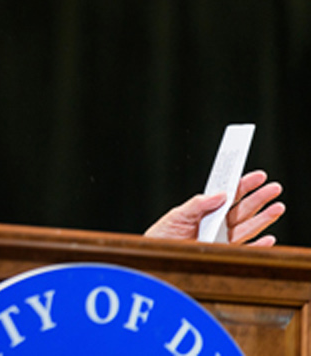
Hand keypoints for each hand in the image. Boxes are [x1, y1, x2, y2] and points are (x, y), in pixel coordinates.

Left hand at [144, 170, 284, 245]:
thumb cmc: (162, 235)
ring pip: (248, 227)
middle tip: (274, 187)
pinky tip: (268, 238)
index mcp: (207, 211)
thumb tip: (220, 194)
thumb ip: (197, 204)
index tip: (258, 176)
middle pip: (243, 209)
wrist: (154, 255)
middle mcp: (217, 224)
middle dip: (260, 198)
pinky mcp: (222, 255)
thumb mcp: (177, 215)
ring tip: (277, 207)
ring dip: (264, 218)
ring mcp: (221, 239)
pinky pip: (244, 251)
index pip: (230, 195)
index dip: (245, 185)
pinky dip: (258, 246)